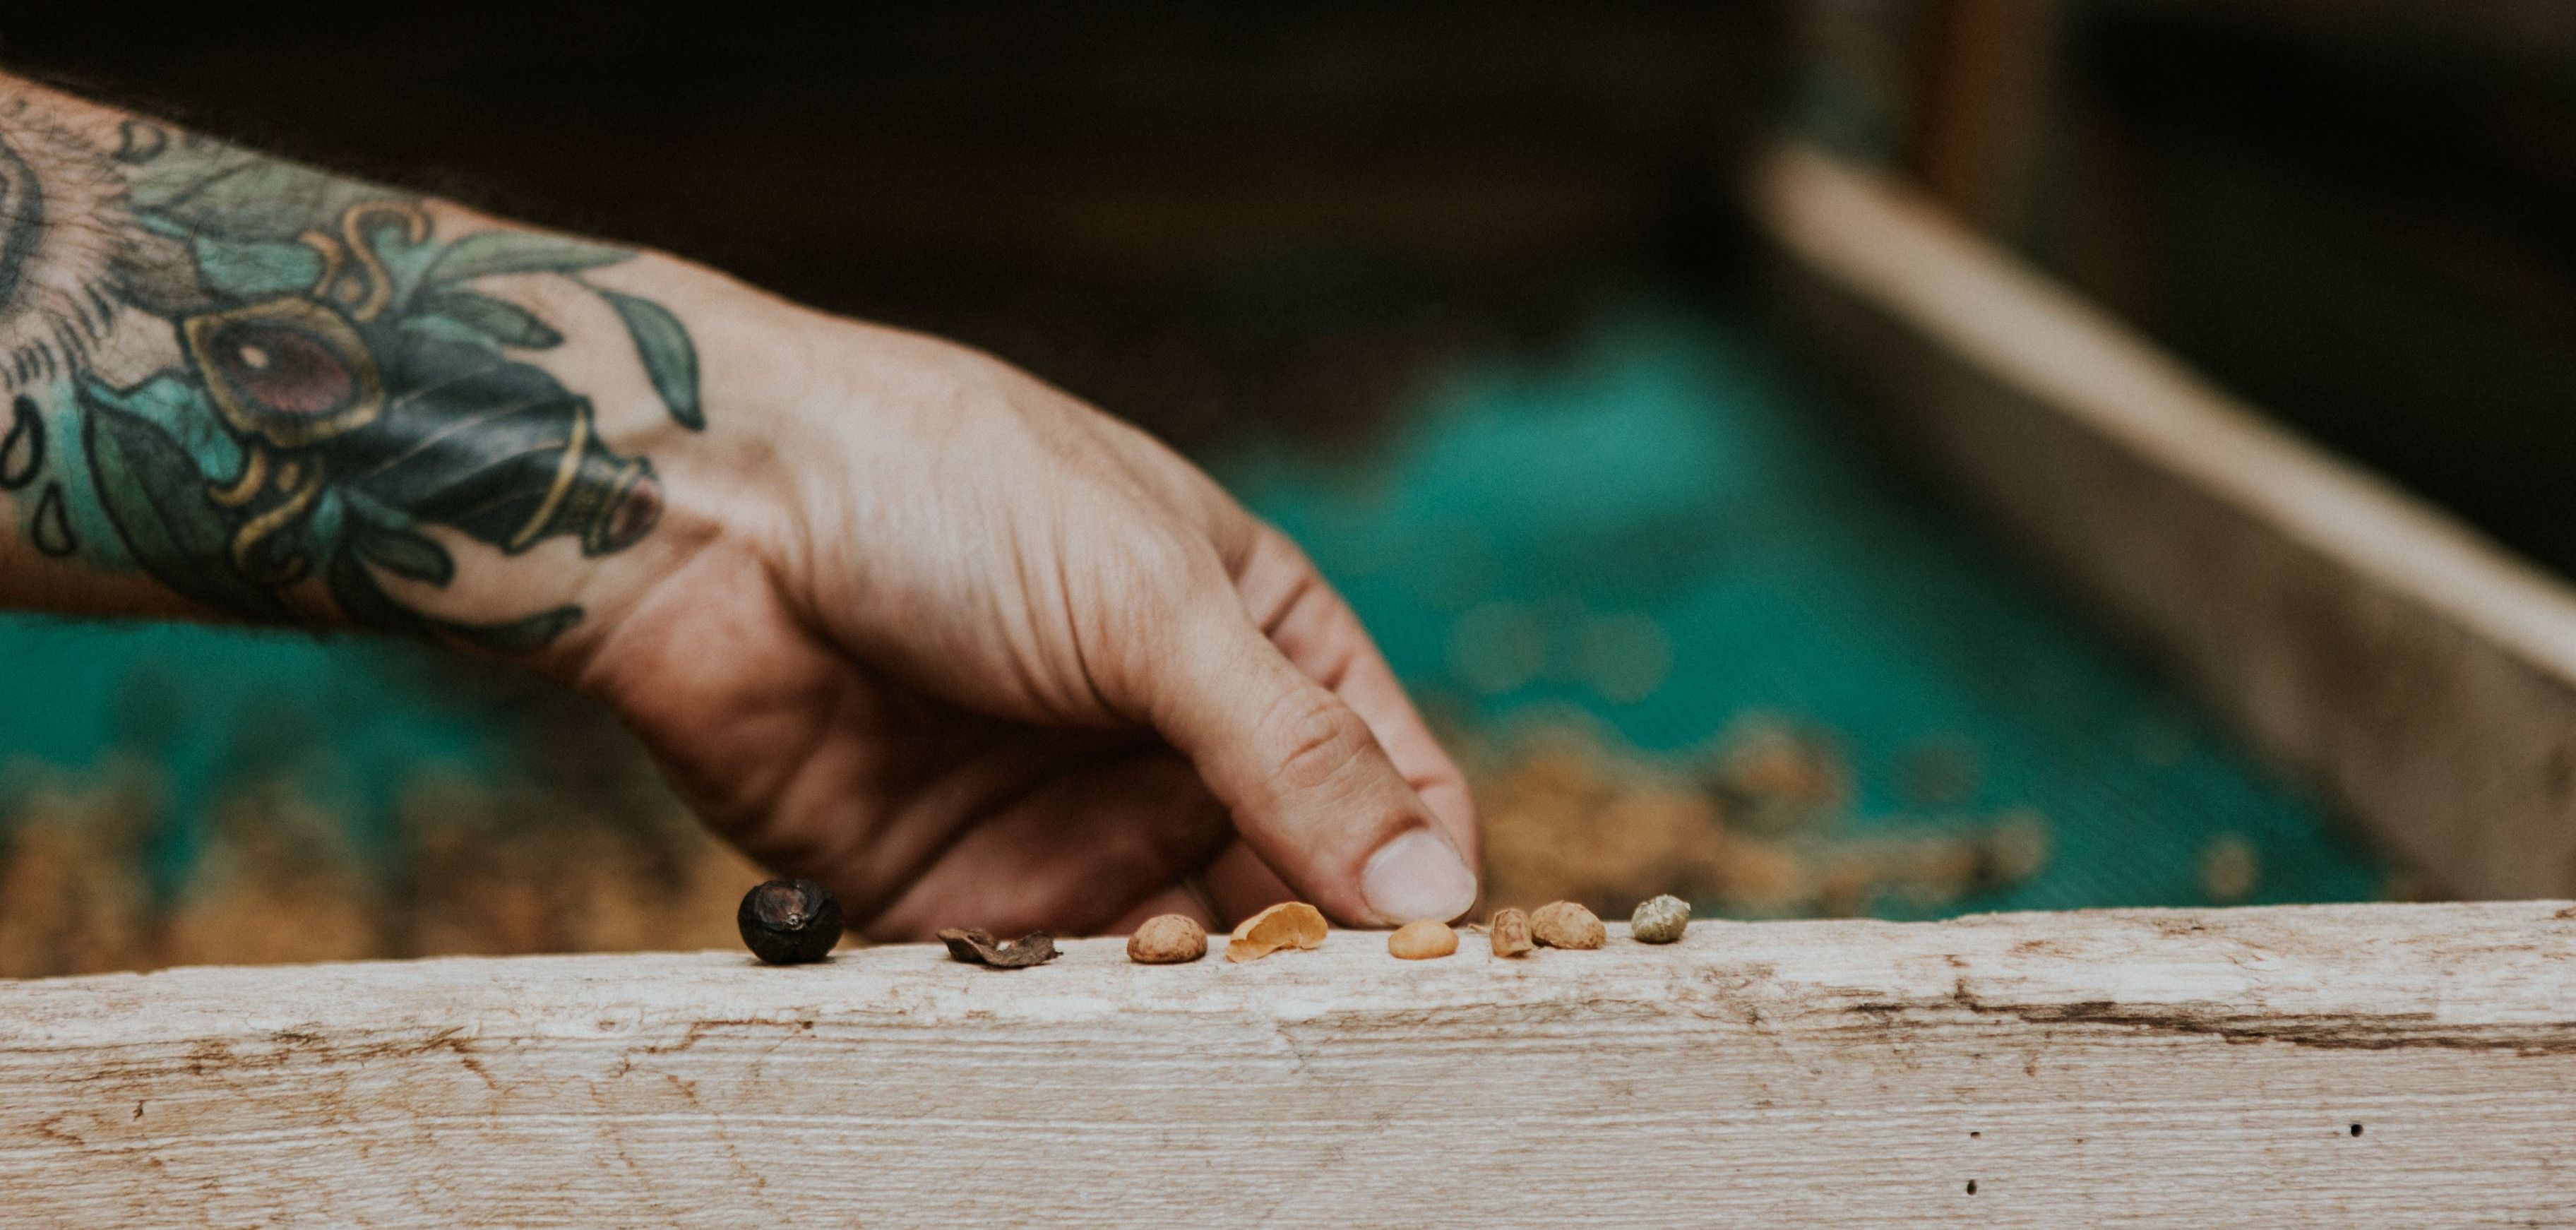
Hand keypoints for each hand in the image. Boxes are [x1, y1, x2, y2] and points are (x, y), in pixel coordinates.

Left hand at [571, 301, 1480, 938]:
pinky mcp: (954, 895)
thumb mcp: (1151, 601)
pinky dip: (1081, 1011)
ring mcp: (1062, 816)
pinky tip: (1097, 1016)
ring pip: (1177, 946)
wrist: (706, 508)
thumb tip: (1435, 890)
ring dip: (1197, 988)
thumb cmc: (945, 487)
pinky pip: (1047, 982)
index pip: (1387, 776)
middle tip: (1318, 1007)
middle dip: (1310, 948)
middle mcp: (1166, 736)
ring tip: (1208, 1013)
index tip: (1435, 951)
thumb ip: (1293, 753)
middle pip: (1290, 882)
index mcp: (1248, 630)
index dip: (1422, 864)